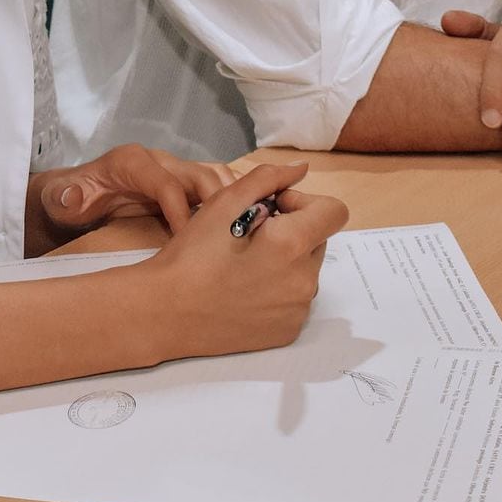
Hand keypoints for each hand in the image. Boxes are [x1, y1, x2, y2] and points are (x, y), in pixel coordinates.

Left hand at [38, 144, 238, 233]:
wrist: (74, 196)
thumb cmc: (69, 199)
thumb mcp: (59, 199)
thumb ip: (64, 197)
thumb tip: (73, 196)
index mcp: (132, 162)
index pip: (167, 184)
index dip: (181, 212)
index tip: (190, 241)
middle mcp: (159, 161)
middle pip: (201, 175)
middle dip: (220, 204)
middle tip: (230, 239)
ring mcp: (174, 170)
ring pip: (215, 176)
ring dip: (233, 200)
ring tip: (245, 232)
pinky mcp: (182, 183)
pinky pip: (215, 186)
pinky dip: (232, 201)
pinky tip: (241, 226)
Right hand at [144, 161, 349, 360]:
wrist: (166, 312)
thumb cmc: (192, 254)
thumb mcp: (224, 203)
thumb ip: (268, 179)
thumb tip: (301, 169)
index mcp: (292, 245)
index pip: (334, 211)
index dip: (304, 202)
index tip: (272, 209)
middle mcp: (304, 281)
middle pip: (318, 240)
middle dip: (293, 230)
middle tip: (250, 234)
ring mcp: (297, 311)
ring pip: (305, 270)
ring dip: (286, 259)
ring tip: (244, 263)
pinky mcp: (287, 332)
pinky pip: (295, 299)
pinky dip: (278, 288)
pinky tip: (244, 288)